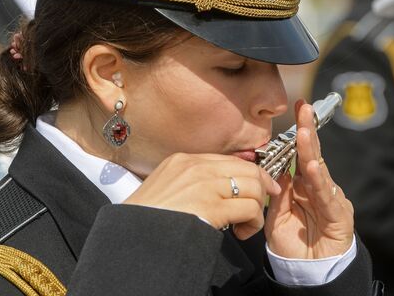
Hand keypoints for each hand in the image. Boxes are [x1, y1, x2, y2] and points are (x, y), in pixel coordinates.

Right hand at [123, 153, 280, 239]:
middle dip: (261, 189)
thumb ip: (192, 178)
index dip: (252, 173)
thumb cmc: (146, 215)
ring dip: (257, 208)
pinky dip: (253, 222)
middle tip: (256, 208)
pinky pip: (249, 208)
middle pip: (247, 170)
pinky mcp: (211, 207)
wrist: (131, 232)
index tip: (262, 186)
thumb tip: (221, 182)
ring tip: (245, 224)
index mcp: (185, 160)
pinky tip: (241, 232)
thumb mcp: (166, 183)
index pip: (232, 160)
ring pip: (253, 187)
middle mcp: (196, 167)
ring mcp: (204, 185)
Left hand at [264, 100, 354, 258]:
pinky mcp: (339, 216)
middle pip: (313, 154)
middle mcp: (319, 188)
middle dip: (308, 130)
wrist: (308, 274)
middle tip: (304, 108)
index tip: (297, 109)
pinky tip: (313, 166)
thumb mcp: (277, 215)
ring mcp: (330, 200)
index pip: (301, 154)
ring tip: (303, 132)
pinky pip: (326, 196)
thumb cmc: (294, 245)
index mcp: (304, 185)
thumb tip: (279, 168)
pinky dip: (319, 181)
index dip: (298, 133)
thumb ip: (279, 192)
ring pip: (319, 171)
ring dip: (310, 151)